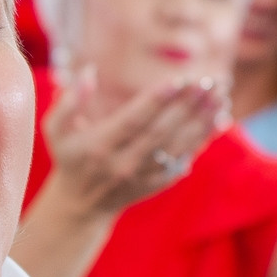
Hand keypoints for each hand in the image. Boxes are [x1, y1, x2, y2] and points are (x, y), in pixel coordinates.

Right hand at [39, 69, 225, 218]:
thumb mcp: (55, 130)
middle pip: (161, 132)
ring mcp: (143, 176)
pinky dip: (203, 137)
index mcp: (99, 147)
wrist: (81, 205)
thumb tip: (88, 71)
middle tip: (209, 80)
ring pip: (178, 145)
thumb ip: (69, 101)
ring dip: (202, 119)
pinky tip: (218, 116)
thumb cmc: (69, 157)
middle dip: (187, 105)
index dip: (156, 101)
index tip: (178, 80)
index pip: (132, 122)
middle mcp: (123, 164)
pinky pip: (185, 157)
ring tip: (220, 93)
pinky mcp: (158, 182)